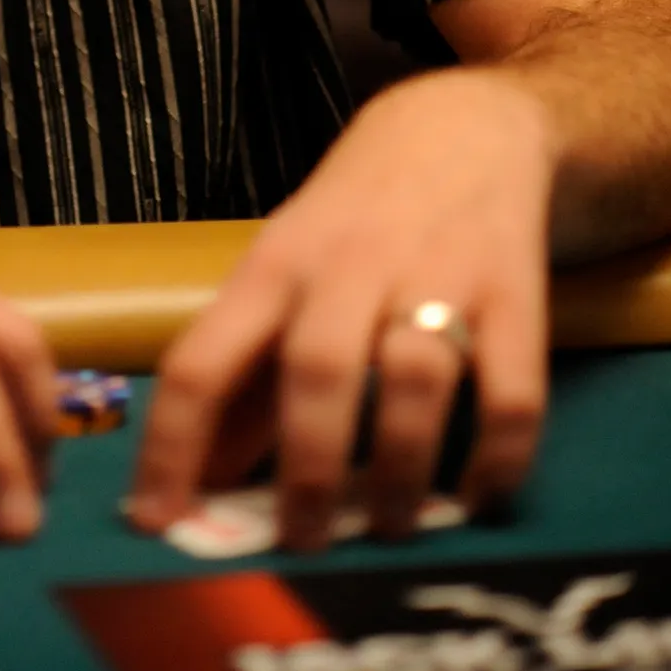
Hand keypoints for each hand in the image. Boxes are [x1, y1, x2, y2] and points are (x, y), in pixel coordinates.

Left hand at [126, 69, 553, 548]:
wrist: (463, 128)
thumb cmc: (353, 220)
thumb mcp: (282, 272)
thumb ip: (246, 374)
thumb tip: (201, 482)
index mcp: (272, 267)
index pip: (201, 359)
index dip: (172, 447)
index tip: (157, 524)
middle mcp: (347, 267)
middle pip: (316, 370)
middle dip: (306, 471)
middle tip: (303, 542)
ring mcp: (435, 275)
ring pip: (413, 380)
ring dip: (398, 471)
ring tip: (389, 526)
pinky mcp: (513, 290)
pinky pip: (510, 390)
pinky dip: (496, 457)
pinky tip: (476, 496)